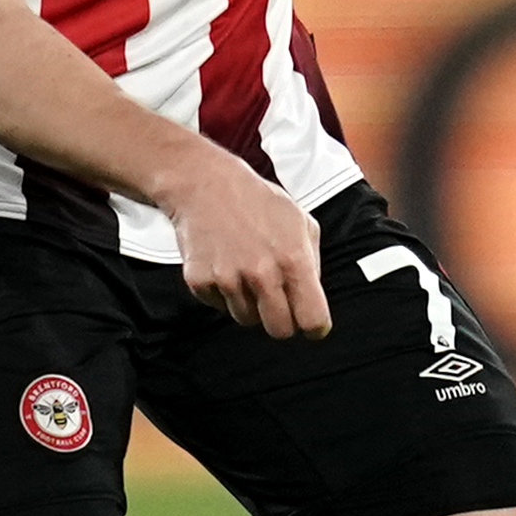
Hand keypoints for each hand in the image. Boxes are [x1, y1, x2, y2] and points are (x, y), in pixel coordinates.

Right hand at [157, 152, 329, 335]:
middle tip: (277, 302)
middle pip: (279, 330)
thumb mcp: (301, 221)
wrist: (205, 184)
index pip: (312, 319)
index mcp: (293, 259)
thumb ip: (313, 263)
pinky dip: (223, 293)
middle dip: (282, 321)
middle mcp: (261, 272)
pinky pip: (219, 306)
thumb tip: (311, 298)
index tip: (311, 324)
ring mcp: (228, 278)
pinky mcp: (200, 280)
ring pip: (247, 320)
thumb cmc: (257, 201)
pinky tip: (224, 264)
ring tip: (245, 271)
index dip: (314, 327)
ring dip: (250, 304)